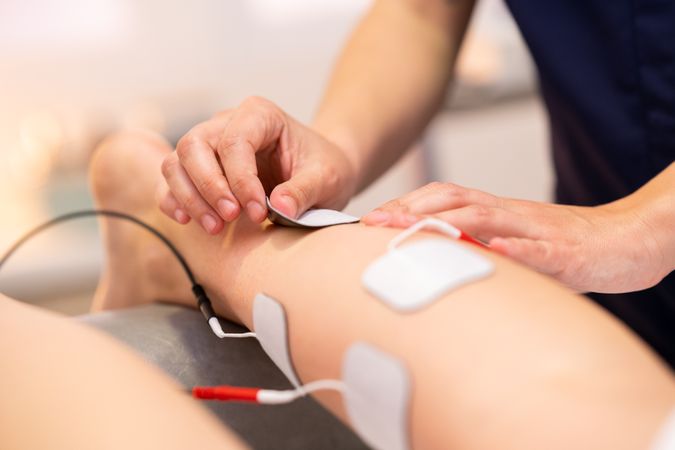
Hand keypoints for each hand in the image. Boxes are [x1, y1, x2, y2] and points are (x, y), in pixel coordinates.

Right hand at [158, 97, 356, 233]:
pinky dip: (174, 199)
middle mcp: (227, 123)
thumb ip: (305, 190)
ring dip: (190, 197)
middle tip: (230, 218)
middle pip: (194, 145)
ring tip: (215, 228)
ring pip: (177, 162)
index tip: (260, 212)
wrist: (321, 171)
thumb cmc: (324, 166)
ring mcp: (210, 144)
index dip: (241, 180)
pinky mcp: (201, 168)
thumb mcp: (326, 177)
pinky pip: (173, 179)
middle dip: (208, 186)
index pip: (235, 141)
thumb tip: (280, 207)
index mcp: (260, 115)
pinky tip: (187, 220)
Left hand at [362, 182, 668, 293]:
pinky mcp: (564, 252)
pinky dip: (514, 247)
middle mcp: (510, 214)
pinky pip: (538, 248)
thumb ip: (481, 246)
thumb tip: (437, 262)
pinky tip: (493, 251)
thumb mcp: (516, 243)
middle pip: (454, 200)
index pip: (444, 199)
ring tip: (410, 229)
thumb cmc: (566, 245)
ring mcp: (536, 230)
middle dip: (410, 209)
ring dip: (444, 222)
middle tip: (373, 222)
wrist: (625, 239)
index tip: (371, 219)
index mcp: (497, 212)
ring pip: (486, 218)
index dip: (406, 205)